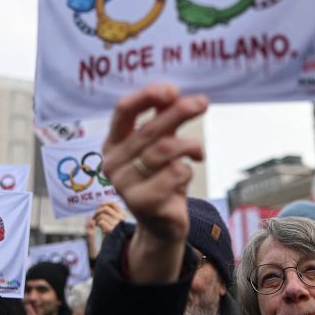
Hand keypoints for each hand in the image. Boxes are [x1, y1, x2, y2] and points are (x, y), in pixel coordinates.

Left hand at [93, 201, 125, 235]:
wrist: (109, 247)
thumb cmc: (108, 234)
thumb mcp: (109, 221)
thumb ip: (107, 212)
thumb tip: (102, 205)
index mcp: (122, 216)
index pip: (113, 204)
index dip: (105, 203)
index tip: (99, 206)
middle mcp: (121, 219)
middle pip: (105, 208)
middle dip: (97, 211)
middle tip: (94, 217)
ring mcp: (116, 224)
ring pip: (102, 215)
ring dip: (96, 219)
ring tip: (96, 224)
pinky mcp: (111, 230)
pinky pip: (101, 221)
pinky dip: (97, 223)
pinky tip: (98, 227)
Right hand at [101, 84, 206, 282]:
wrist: (160, 224)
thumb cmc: (159, 177)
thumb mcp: (159, 143)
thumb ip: (162, 118)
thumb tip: (173, 92)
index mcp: (113, 143)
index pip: (123, 111)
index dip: (146, 96)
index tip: (172, 90)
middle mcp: (112, 162)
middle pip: (149, 129)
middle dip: (179, 113)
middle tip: (202, 103)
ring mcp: (124, 184)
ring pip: (164, 150)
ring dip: (189, 145)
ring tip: (198, 151)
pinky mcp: (142, 202)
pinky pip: (175, 173)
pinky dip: (188, 170)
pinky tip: (186, 173)